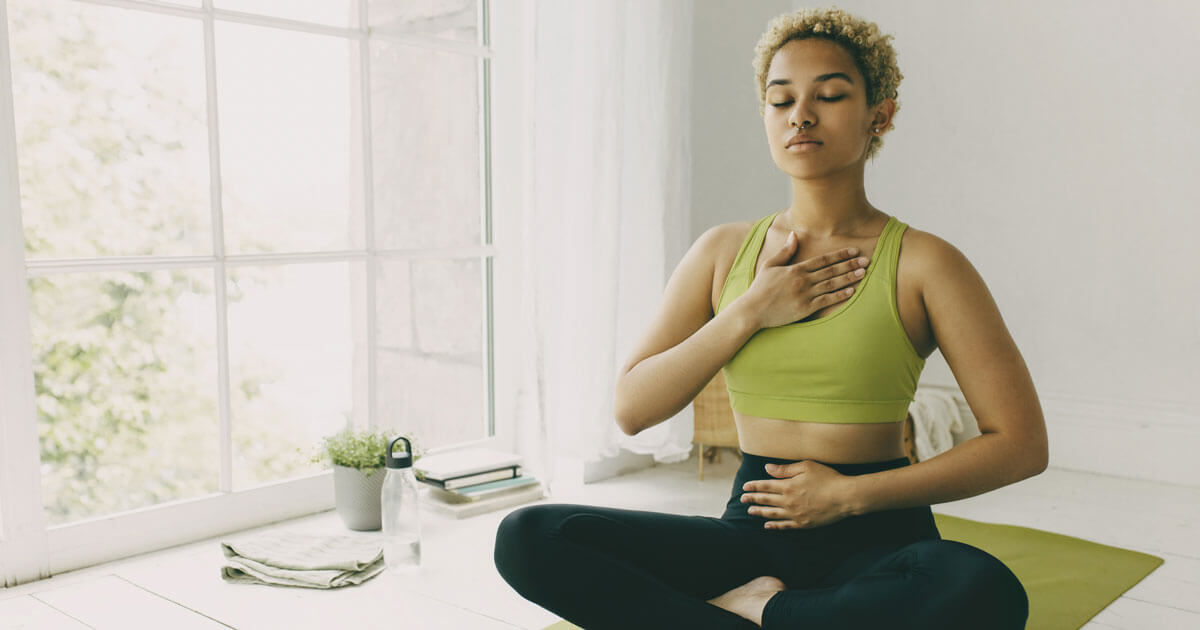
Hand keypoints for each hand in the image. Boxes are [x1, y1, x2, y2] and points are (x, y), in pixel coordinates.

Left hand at [740, 460, 857, 529]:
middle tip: (742, 500)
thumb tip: (767, 468)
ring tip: (750, 512)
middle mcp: (788, 501)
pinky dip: (774, 526)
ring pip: (772, 514)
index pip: (765, 486)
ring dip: (759, 513)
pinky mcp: (803, 524)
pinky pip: (784, 526)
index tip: (745, 487)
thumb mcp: (806, 466)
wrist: (845, 497)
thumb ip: (785, 469)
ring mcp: (795, 514)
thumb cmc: (828, 478)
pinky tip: (767, 525)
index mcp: (788, 486)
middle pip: (765, 500)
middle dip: (752, 499)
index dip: (753, 487)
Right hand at [742, 234, 868, 329]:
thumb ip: (785, 251)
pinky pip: (826, 300)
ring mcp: (805, 294)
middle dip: (850, 264)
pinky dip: (840, 295)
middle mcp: (803, 280)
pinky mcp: (805, 308)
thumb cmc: (760, 288)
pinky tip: (851, 291)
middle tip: (866, 261)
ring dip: (849, 278)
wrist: (753, 310)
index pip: (823, 259)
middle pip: (831, 270)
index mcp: (796, 268)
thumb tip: (794, 235)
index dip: (840, 255)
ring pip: (832, 284)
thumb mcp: (770, 265)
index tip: (854, 251)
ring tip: (863, 273)